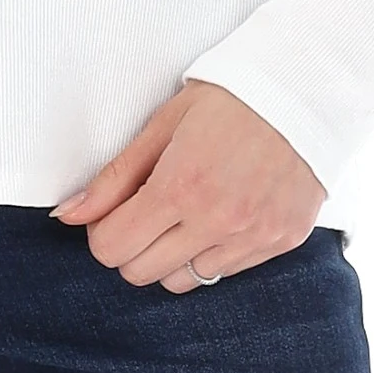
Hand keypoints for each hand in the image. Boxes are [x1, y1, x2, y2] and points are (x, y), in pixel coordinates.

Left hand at [48, 77, 327, 288]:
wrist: (306, 90)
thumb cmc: (229, 99)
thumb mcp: (163, 124)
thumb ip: (114, 177)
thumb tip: (68, 215)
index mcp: (181, 186)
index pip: (112, 248)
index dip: (103, 231)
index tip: (115, 209)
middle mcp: (217, 220)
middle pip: (140, 273)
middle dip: (132, 246)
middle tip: (147, 209)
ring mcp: (253, 237)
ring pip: (183, 282)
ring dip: (172, 256)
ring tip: (186, 213)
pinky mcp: (280, 242)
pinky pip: (227, 273)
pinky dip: (212, 253)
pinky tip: (222, 213)